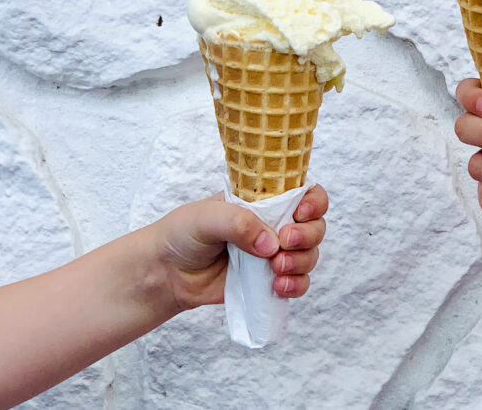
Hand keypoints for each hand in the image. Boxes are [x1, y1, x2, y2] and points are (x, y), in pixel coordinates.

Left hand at [149, 185, 328, 310]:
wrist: (166, 273)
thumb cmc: (182, 234)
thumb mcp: (206, 216)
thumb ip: (239, 222)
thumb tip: (271, 244)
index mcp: (263, 201)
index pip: (304, 193)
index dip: (313, 202)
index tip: (302, 212)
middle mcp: (274, 225)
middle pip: (315, 226)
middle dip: (307, 236)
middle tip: (283, 243)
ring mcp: (273, 254)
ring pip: (310, 255)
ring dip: (301, 263)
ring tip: (276, 270)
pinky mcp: (269, 281)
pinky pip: (299, 283)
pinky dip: (297, 285)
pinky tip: (279, 287)